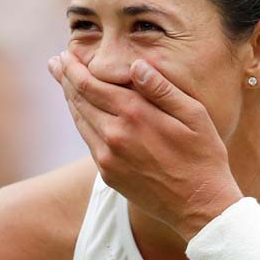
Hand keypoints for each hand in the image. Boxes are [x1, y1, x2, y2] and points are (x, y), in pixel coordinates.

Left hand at [48, 51, 241, 240]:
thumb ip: (162, 88)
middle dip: (65, 78)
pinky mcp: (108, 174)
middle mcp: (114, 134)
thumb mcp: (194, 115)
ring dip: (70, 100)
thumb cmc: (203, 156)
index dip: (74, 68)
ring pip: (80, 121)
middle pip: (79, 100)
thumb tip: (136, 65)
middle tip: (55, 62)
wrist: (199, 206)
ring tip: (63, 82)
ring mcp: (108, 158)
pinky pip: (89, 142)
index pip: (91, 84)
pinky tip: (82, 113)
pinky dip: (82, 123)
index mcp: (134, 114)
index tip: (66, 54)